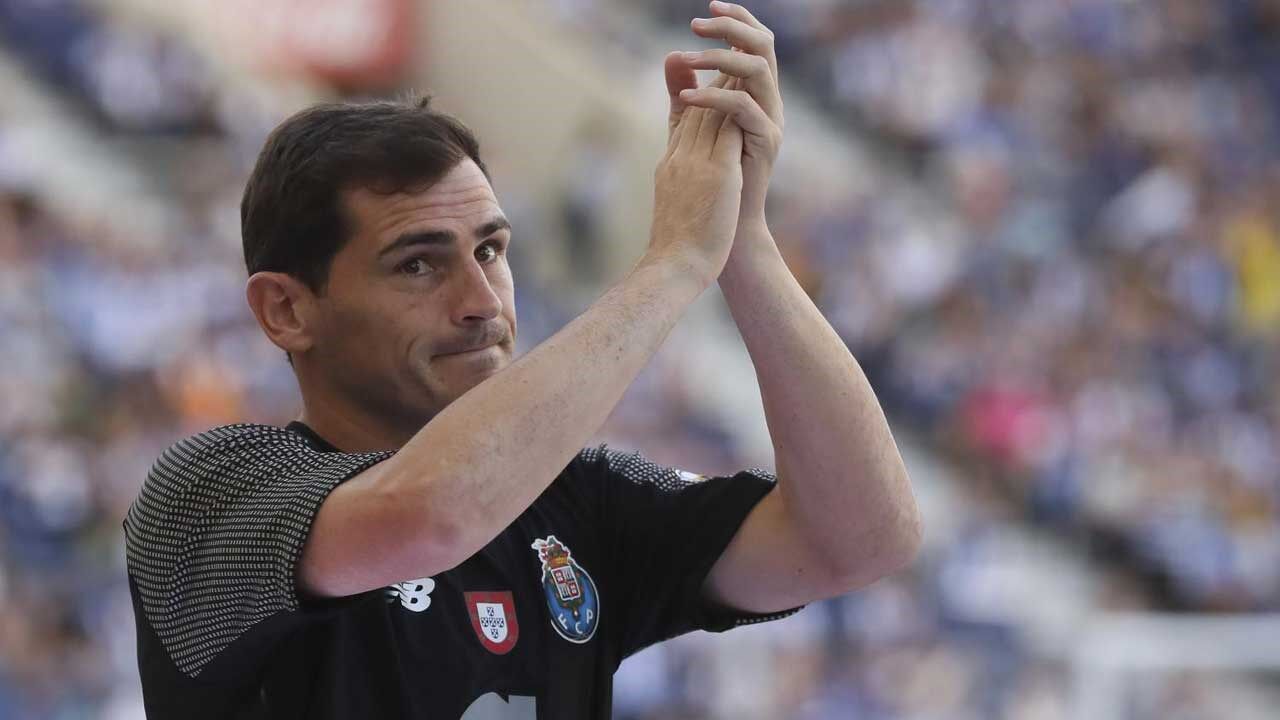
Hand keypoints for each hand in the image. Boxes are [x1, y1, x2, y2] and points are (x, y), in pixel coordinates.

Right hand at [647, 71, 743, 286]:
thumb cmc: (677, 249)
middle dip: (714, 77)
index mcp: (669, 166)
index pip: (684, 120)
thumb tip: (682, 172)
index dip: (697, 93)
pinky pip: (729, 129)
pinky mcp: (718, 172)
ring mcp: (697, 163)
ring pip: (712, 110)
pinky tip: (753, 92)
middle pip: (697, 107)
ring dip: (728, 82)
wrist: (675, 267)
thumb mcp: (676, 209)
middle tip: (732, 51)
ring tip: (744, 60)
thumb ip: (680, 184)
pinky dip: (739, 107)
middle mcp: (680, 158)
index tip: (712, 74)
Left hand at [666, 1, 782, 229]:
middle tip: (696, 22)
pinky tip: (687, 98)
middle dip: (731, 27)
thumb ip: (685, 91)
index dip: (737, 19)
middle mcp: (769, 101)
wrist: (722, 226)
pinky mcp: (765, 142)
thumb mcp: (692, 126)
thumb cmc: (709, 178)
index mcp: (756, 93)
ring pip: (756, 70)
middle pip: (762, 46)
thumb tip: (671, 56)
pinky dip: (714, 98)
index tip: (708, 5)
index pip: (754, 42)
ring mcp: (771, 121)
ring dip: (719, 58)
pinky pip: (743, 108)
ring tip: (687, 58)